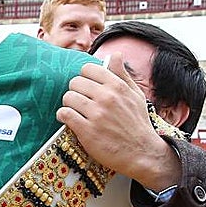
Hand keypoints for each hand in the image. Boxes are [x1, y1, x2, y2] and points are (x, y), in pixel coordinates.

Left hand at [55, 53, 181, 190]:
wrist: (142, 152)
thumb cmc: (138, 123)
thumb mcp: (135, 95)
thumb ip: (122, 74)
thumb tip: (115, 54)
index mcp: (117, 86)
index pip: (88, 69)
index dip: (84, 77)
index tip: (86, 87)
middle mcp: (106, 98)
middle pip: (75, 82)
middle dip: (75, 91)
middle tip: (80, 101)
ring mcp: (96, 114)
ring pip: (68, 97)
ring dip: (68, 104)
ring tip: (75, 110)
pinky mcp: (87, 130)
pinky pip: (64, 114)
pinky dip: (63, 116)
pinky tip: (68, 119)